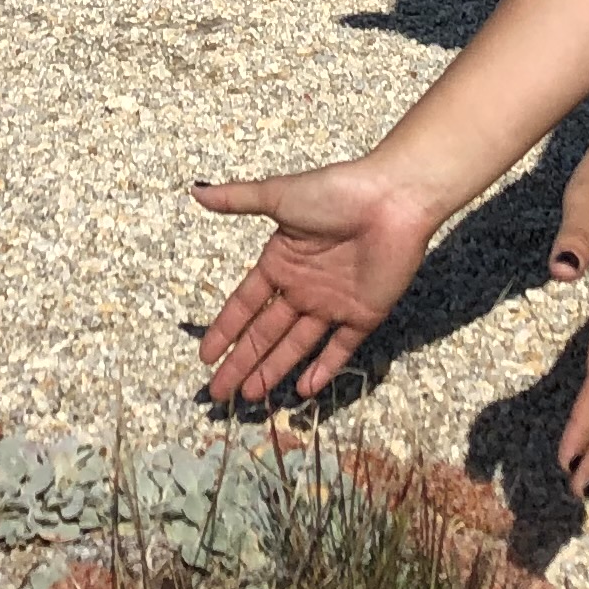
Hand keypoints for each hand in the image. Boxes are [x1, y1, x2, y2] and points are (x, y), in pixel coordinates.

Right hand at [188, 161, 439, 405]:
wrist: (392, 200)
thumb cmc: (335, 193)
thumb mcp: (279, 195)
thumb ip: (238, 200)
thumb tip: (196, 191)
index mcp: (280, 262)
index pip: (245, 305)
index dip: (225, 330)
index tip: (206, 356)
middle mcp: (303, 288)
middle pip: (265, 333)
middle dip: (241, 362)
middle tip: (218, 392)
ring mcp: (333, 304)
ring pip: (296, 346)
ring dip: (273, 370)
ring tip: (250, 397)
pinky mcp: (363, 315)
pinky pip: (339, 349)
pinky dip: (323, 370)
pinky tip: (304, 391)